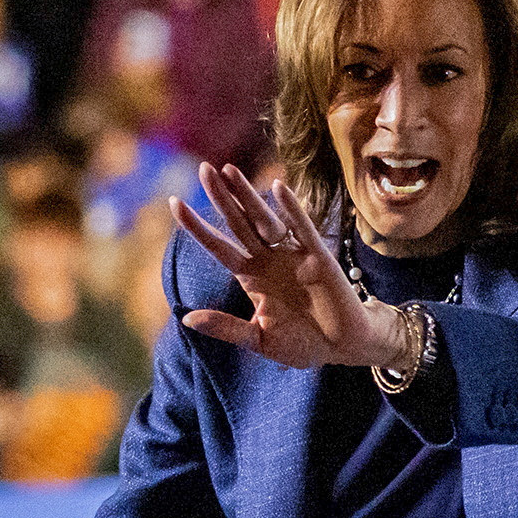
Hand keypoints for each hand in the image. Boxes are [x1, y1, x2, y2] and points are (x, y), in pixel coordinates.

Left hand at [170, 163, 412, 374]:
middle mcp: (268, 259)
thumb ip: (226, 327)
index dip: (198, 227)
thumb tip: (186, 318)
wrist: (343, 348)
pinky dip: (291, 210)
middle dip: (222, 197)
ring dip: (248, 195)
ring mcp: (292, 254)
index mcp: (251, 276)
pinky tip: (277, 188)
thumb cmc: (302, 345)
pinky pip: (302, 229)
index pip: (219, 247)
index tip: (174, 203)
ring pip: (265, 219)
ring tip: (229, 170)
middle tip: (204, 169)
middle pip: (239, 223)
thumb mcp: (259, 339)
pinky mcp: (318, 257)